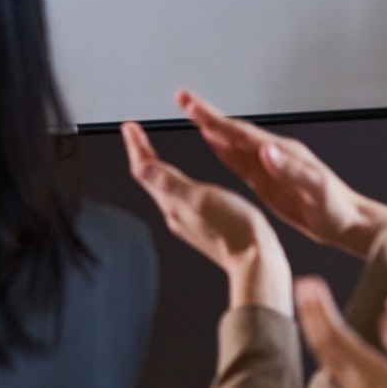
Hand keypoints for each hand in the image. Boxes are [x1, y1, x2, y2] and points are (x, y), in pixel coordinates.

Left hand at [124, 121, 291, 312]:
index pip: (145, 170)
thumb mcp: (200, 198)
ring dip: (156, 166)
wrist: (256, 262)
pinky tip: (182, 181)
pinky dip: (173, 180)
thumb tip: (141, 168)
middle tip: (136, 133)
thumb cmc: (235, 228)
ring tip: (151, 151)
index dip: (137, 146)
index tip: (129, 126)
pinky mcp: (203, 225)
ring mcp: (188, 220)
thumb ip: (169, 183)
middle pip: (150, 177)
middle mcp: (176, 213)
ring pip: (163, 187)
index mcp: (173, 203)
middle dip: (143, 152)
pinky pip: (179, 196)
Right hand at [177, 89, 386, 257]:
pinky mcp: (268, 181)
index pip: (240, 133)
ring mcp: (270, 166)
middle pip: (233, 131)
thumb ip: (290, 170)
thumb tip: (265, 150)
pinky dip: (223, 150)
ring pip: (233, 143)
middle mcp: (273, 154)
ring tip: (192, 113)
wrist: (350, 223)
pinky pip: (239, 162)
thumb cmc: (337, 209)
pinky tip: (214, 144)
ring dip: (211, 128)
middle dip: (206, 115)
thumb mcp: (316, 191)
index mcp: (281, 153)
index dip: (212, 119)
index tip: (191, 104)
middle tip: (183, 98)